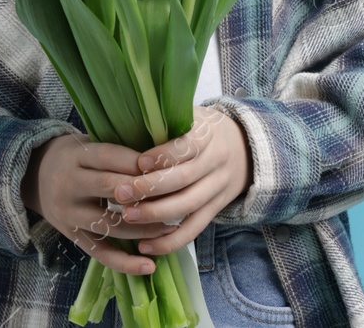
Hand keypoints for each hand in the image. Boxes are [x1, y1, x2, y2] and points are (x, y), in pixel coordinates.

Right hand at [21, 132, 179, 275]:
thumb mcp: (87, 144)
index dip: (137, 162)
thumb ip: (116, 151)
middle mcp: (68, 184)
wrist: (34, 177)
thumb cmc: (73, 157)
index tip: (165, 167)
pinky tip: (149, 266)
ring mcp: (69, 214)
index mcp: (75, 156)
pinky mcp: (72, 236)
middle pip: (109, 187)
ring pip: (109, 223)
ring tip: (171, 229)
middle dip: (144, 194)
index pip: (109, 156)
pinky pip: (100, 253)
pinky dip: (125, 262)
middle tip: (175, 197)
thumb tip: (161, 156)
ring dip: (143, 228)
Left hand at [112, 104, 252, 257]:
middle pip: (184, 178)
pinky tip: (145, 245)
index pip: (187, 145)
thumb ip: (165, 126)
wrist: (243, 148)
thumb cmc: (201, 131)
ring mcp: (218, 187)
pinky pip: (194, 229)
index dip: (163, 155)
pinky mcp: (215, 209)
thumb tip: (124, 131)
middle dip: (149, 188)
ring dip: (155, 214)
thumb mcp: (190, 118)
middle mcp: (216, 161)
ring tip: (127, 216)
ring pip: (188, 205)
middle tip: (120, 193)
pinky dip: (170, 241)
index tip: (138, 162)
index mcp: (208, 134)